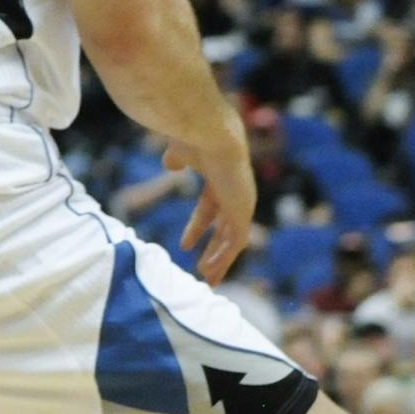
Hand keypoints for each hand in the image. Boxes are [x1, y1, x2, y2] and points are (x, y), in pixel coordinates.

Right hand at [162, 115, 254, 283]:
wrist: (213, 135)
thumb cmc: (194, 137)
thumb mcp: (179, 152)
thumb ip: (176, 159)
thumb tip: (171, 165)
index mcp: (220, 180)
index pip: (210, 209)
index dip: (197, 229)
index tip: (184, 246)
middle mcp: (235, 194)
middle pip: (225, 229)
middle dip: (214, 250)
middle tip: (203, 271)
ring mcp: (241, 203)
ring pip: (232, 240)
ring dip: (219, 260)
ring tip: (206, 279)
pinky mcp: (243, 212)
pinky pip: (235, 242)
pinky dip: (224, 257)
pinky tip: (209, 269)